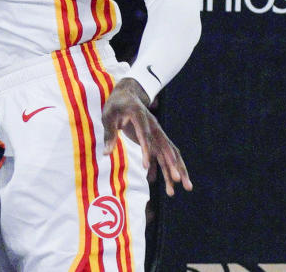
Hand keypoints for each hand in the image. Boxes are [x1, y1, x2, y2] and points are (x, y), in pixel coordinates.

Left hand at [101, 79, 191, 195]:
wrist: (128, 95)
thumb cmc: (116, 105)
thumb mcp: (108, 116)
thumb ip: (109, 134)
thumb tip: (106, 154)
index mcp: (140, 115)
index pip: (145, 134)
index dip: (146, 149)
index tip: (144, 166)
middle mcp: (153, 126)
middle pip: (166, 146)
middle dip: (173, 164)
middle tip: (178, 181)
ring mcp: (156, 133)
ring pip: (170, 153)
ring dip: (176, 170)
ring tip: (180, 191)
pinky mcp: (155, 140)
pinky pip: (163, 157)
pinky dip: (166, 170)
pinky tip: (165, 186)